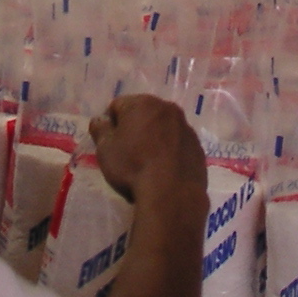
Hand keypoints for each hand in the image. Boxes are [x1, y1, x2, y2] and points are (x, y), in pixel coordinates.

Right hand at [91, 93, 206, 207]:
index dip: (110, 124)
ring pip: (163, 129)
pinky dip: (170, 153)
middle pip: (144, 114)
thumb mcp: (106, 149)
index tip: (109, 144)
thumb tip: (100, 120)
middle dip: (134, 129)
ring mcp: (186, 128)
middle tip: (127, 154)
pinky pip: (178, 145)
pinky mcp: (197, 148)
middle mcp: (168, 109)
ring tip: (147, 165)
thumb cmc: (133, 166)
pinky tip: (164, 172)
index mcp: (144, 103)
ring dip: (154, 140)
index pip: (118, 106)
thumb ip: (100, 130)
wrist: (171, 193)